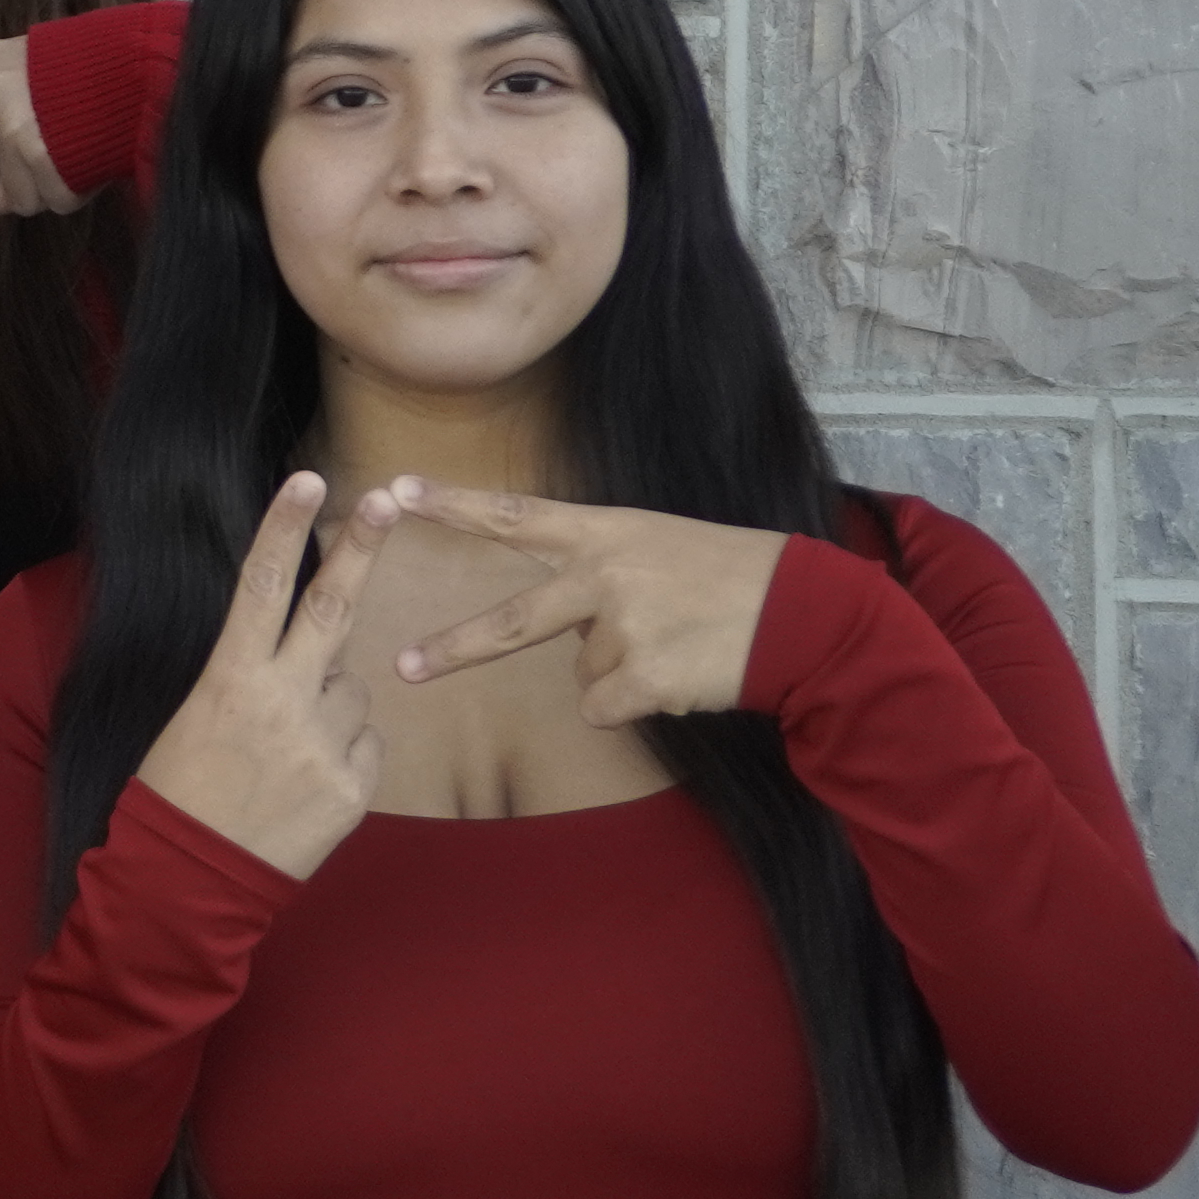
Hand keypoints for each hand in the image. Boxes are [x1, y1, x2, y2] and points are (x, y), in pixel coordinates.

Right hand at [133, 473, 392, 881]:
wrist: (189, 877)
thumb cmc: (181, 789)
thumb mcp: (201, 715)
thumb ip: (260, 677)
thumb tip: (314, 653)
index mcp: (230, 678)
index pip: (260, 586)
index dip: (283, 527)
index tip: (307, 478)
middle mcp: (281, 701)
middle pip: (332, 609)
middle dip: (360, 549)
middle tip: (388, 499)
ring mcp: (323, 744)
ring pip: (353, 689)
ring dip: (333, 703)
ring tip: (289, 748)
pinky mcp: (354, 787)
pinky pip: (368, 742)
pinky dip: (347, 750)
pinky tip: (309, 780)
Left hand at [382, 479, 786, 724]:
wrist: (803, 613)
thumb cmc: (729, 577)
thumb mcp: (658, 545)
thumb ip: (598, 569)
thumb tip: (564, 631)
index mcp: (605, 533)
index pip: (514, 515)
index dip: (454, 505)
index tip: (396, 490)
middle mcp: (604, 576)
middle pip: (511, 622)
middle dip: (454, 649)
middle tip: (404, 668)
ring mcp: (623, 628)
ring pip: (583, 674)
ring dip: (621, 671)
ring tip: (676, 644)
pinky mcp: (645, 678)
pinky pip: (604, 708)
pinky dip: (635, 704)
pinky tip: (680, 675)